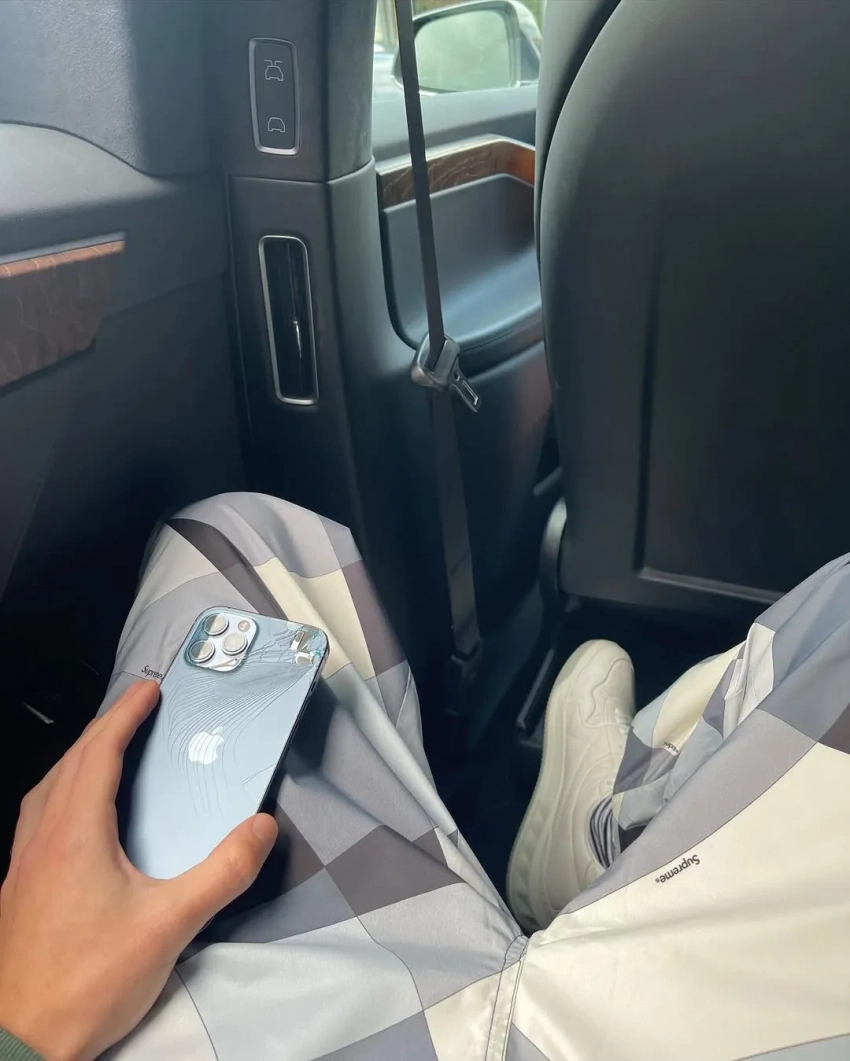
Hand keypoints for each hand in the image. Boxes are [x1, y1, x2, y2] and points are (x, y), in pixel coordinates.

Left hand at [0, 680, 277, 1060]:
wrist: (19, 1042)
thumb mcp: (169, 926)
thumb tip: (261, 827)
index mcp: (74, 833)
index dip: (125, 714)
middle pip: (70, 762)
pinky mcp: (17, 889)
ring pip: (49, 789)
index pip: (99, 752)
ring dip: (80, 759)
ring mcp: (22, 864)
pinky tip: (80, 818)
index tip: (150, 690)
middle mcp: (41, 838)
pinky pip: (39, 817)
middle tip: (138, 713)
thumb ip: (222, 873)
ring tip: (111, 754)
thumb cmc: (89, 981)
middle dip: (105, 729)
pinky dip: (64, 792)